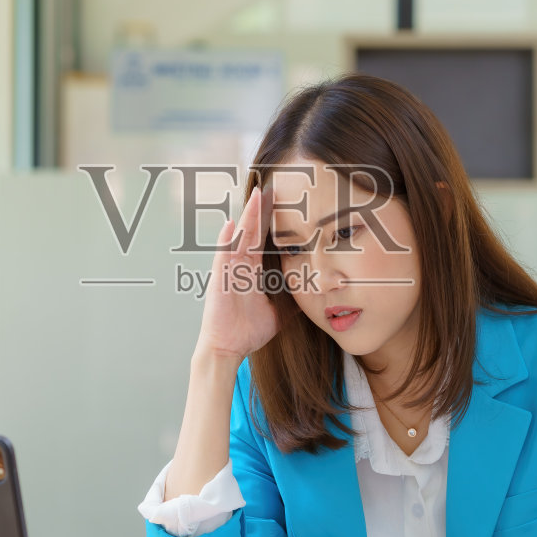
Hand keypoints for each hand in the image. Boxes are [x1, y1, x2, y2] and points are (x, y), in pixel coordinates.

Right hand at [193, 185, 279, 361]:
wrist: (228, 349)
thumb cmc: (248, 332)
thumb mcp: (280, 314)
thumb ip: (294, 301)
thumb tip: (316, 296)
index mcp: (253, 270)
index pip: (264, 240)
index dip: (272, 221)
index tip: (283, 201)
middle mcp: (240, 266)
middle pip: (253, 232)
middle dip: (261, 210)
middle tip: (271, 187)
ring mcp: (229, 270)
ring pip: (240, 237)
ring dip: (247, 217)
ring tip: (255, 196)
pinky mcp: (220, 280)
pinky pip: (223, 256)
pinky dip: (226, 240)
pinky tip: (231, 224)